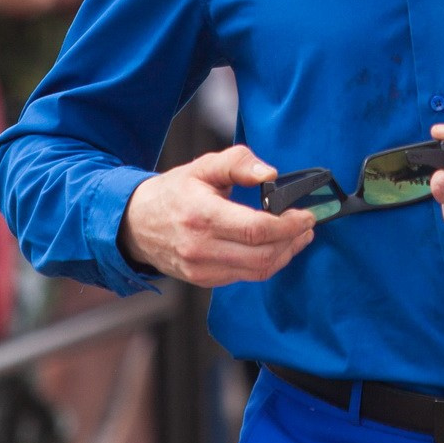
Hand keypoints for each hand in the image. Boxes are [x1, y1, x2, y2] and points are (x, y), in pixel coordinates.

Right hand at [117, 144, 315, 287]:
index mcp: (202, 215)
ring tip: (298, 236)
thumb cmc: (173, 192)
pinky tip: (276, 247)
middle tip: (308, 224)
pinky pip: (245, 276)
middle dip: (293, 240)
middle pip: (262, 254)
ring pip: (258, 270)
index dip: (289, 224)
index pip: (257, 228)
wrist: (136, 224)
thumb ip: (238, 163)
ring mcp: (202, 268)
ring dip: (285, 254)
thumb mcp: (202, 167)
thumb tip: (270, 173)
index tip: (306, 214)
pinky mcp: (204, 280)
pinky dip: (267, 263)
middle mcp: (201, 247)